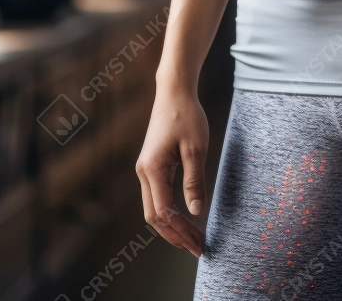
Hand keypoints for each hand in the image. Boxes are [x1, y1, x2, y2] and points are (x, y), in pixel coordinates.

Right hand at [135, 84, 209, 255]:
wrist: (173, 93)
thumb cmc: (187, 117)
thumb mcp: (196, 149)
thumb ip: (195, 181)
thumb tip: (196, 212)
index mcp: (153, 170)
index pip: (165, 212)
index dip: (181, 231)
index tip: (198, 243)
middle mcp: (143, 173)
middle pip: (154, 217)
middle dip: (175, 235)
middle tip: (197, 248)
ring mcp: (145, 170)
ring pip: (153, 209)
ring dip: (171, 226)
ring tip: (191, 239)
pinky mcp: (151, 166)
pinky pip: (156, 197)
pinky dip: (169, 212)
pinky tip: (183, 218)